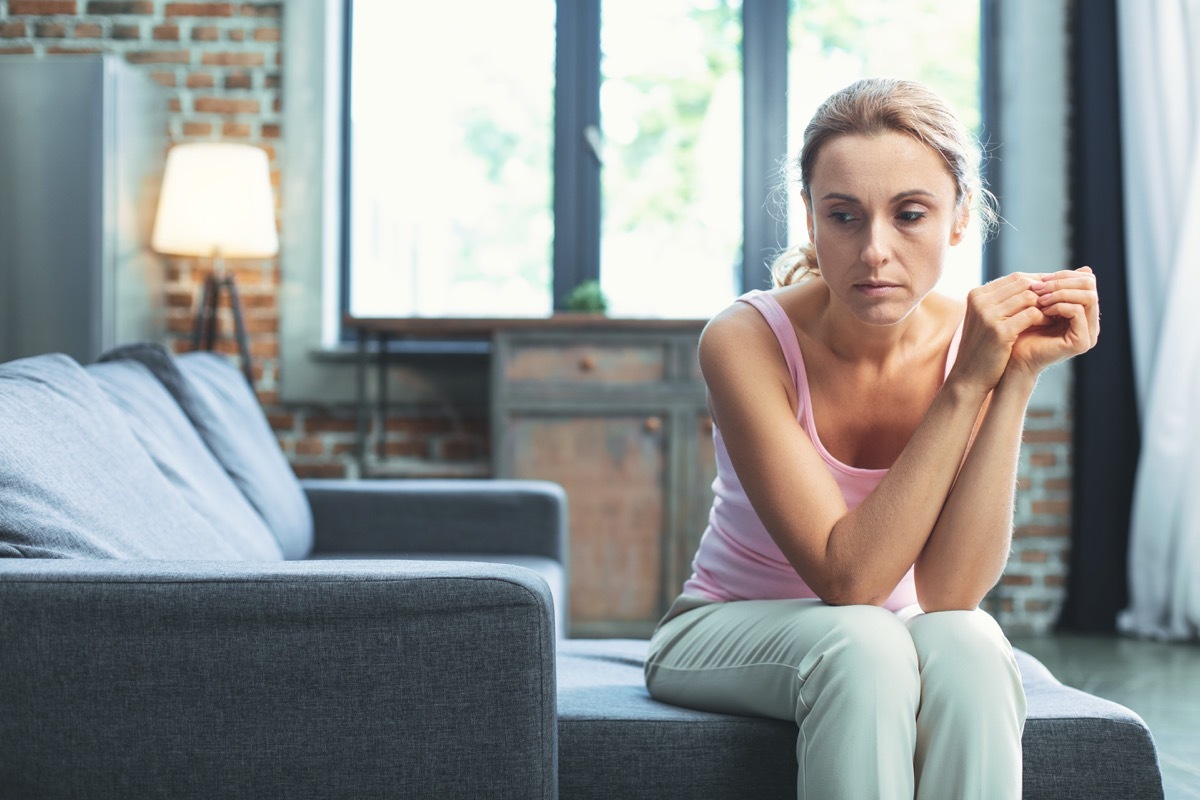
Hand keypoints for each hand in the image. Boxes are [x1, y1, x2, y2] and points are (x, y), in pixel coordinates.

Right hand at [948, 272, 1048, 394]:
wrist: (969, 376)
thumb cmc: (982, 347)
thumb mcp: (986, 319)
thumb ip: (1002, 301)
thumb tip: (1033, 283)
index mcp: (976, 295)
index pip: (1015, 278)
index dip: (1037, 282)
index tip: (1054, 291)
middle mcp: (980, 301)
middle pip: (1022, 283)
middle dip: (1044, 291)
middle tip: (1059, 300)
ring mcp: (988, 315)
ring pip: (1028, 296)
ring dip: (1045, 304)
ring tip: (1055, 312)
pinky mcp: (1000, 331)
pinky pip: (1031, 315)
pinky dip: (1043, 317)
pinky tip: (1050, 323)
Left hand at [1007, 267, 1099, 378]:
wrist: (1013, 359)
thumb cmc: (1022, 330)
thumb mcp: (1041, 304)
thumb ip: (1057, 288)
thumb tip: (1084, 267)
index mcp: (1083, 311)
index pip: (1087, 280)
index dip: (1065, 275)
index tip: (1041, 279)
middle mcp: (1090, 322)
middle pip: (1090, 286)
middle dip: (1063, 282)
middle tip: (1039, 287)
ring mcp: (1089, 333)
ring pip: (1088, 297)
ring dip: (1061, 292)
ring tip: (1039, 298)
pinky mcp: (1081, 342)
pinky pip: (1078, 312)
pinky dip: (1059, 306)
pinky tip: (1042, 310)